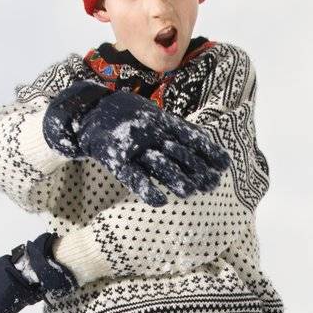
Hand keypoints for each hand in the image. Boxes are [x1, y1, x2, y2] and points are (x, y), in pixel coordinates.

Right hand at [44, 81, 229, 207]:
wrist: (88, 111)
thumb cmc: (125, 116)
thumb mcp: (153, 115)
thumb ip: (175, 127)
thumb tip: (203, 138)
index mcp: (162, 121)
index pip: (191, 137)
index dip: (208, 151)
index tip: (225, 165)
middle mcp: (150, 132)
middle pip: (178, 152)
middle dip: (196, 168)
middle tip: (212, 184)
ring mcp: (133, 145)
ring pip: (158, 164)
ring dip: (175, 178)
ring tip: (190, 192)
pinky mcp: (115, 159)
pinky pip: (132, 176)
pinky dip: (146, 189)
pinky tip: (159, 201)